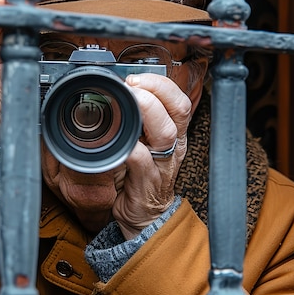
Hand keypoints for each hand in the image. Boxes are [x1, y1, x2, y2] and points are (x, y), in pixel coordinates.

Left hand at [112, 73, 192, 239]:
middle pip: (178, 110)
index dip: (161, 84)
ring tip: (130, 101)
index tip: (137, 77)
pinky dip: (133, 148)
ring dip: (148, 112)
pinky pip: (142, 162)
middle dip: (156, 91)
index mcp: (173, 133)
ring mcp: (162, 164)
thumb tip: (115, 94)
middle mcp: (173, 146)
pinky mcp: (147, 183)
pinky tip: (121, 140)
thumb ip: (136, 122)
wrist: (144, 217)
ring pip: (166, 133)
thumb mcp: (144, 143)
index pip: (178, 100)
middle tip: (132, 84)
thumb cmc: (141, 176)